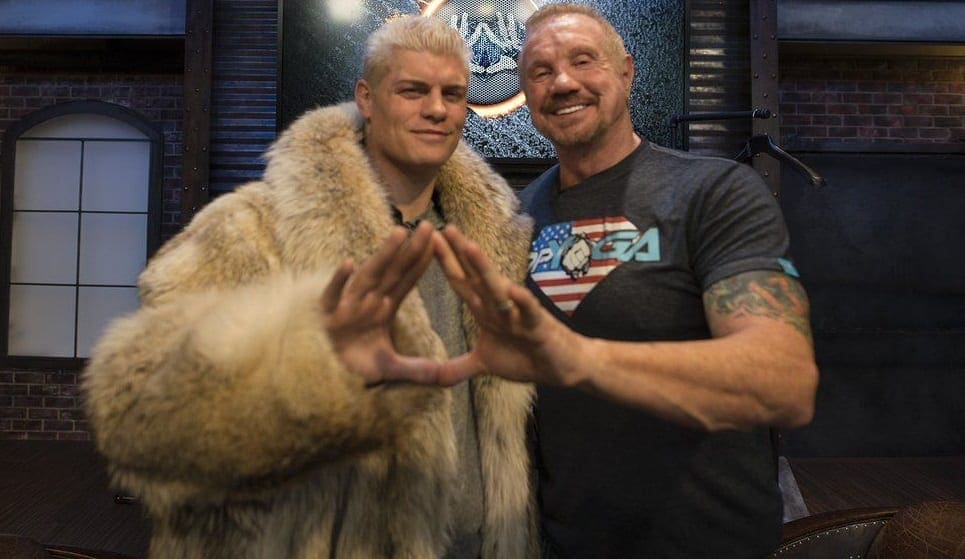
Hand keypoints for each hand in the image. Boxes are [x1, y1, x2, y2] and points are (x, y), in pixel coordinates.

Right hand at [320, 222, 441, 384]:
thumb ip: (416, 370)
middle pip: (392, 272)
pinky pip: (332, 296)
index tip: (438, 242)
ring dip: (383, 256)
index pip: (406, 281)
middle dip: (410, 250)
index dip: (421, 262)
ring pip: (368, 276)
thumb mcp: (389, 368)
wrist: (321, 375)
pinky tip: (347, 264)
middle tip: (429, 226)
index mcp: (381, 308)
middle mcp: (366, 301)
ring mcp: (347, 306)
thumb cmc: (353, 363)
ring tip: (399, 234)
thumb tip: (443, 376)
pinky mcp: (326, 316)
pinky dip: (339, 282)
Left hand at [431, 225, 586, 386]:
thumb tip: (434, 378)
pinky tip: (513, 289)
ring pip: (497, 288)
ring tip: (469, 246)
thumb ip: (458, 368)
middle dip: (458, 253)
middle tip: (442, 227)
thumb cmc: (526, 357)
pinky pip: (528, 311)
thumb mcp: (485, 364)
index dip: (444, 263)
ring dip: (483, 268)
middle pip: (474, 276)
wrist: (562, 366)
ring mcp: (518, 313)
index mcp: (485, 310)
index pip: (461, 282)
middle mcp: (499, 306)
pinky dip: (521, 301)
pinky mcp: (537, 326)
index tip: (425, 241)